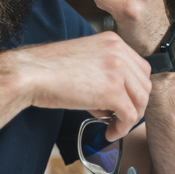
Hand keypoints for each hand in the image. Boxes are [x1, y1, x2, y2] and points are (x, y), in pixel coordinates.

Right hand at [11, 33, 150, 140]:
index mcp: (113, 41)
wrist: (30, 73)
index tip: (123, 103)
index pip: (139, 68)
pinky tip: (109, 132)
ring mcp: (118, 71)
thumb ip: (102, 72)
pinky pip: (130, 116)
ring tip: (113, 127)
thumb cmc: (47, 70)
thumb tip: (111, 101)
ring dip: (130, 118)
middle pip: (144, 85)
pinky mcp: (113, 92)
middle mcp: (119, 52)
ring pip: (141, 101)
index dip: (134, 90)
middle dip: (135, 105)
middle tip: (119, 117)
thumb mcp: (82, 60)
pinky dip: (122, 128)